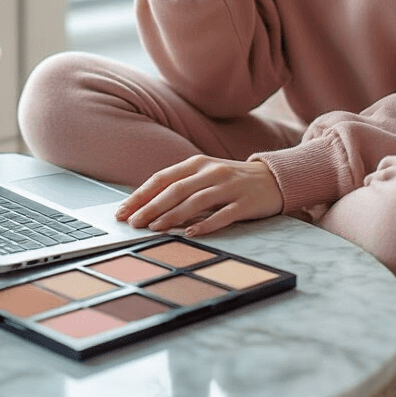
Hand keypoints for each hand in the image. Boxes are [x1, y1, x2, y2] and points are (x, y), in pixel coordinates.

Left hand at [114, 155, 283, 238]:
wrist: (273, 178)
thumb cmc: (231, 180)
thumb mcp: (205, 175)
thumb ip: (181, 186)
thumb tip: (146, 206)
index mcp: (197, 163)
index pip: (162, 178)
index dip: (141, 195)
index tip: (122, 211)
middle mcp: (212, 171)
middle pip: (175, 189)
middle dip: (151, 207)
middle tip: (133, 223)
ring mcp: (229, 186)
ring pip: (195, 201)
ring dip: (172, 216)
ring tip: (154, 229)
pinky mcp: (245, 203)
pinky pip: (223, 214)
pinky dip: (205, 224)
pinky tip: (190, 233)